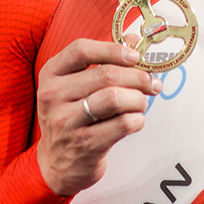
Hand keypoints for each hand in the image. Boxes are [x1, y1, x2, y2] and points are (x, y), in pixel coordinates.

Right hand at [32, 36, 159, 196]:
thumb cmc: (72, 118)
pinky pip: (123, 124)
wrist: (57, 164)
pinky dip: (137, 120)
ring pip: (115, 99)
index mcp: (51, 75)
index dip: (112, 49)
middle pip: (106, 75)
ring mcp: (66, 122)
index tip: (135, 56)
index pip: (81, 50)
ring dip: (138, 99)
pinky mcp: (85, 144)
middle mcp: (54, 96)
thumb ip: (102, 61)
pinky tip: (135, 121)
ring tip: (141, 103)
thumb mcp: (75, 87)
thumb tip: (133, 39)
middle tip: (152, 83)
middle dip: (137, 77)